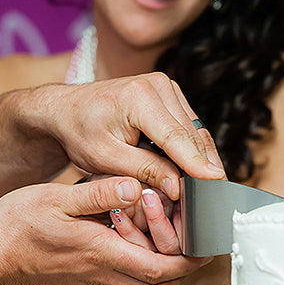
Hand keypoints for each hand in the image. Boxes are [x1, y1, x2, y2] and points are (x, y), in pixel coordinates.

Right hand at [0, 177, 205, 284]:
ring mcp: (98, 280)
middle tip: (187, 234)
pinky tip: (136, 232)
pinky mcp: (90, 278)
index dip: (191, 258)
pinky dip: (143, 262)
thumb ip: (100, 193)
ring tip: (164, 230)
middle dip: (183, 267)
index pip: (163, 269)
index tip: (203, 238)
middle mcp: (106, 274)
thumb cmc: (16, 229)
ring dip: (164, 266)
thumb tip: (136, 186)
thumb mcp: (56, 198)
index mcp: (103, 254)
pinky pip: (129, 280)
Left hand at [29, 73, 225, 199]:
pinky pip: (189, 127)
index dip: (196, 163)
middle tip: (208, 200)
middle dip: (199, 167)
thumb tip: (178, 186)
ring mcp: (167, 87)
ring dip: (198, 159)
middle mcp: (158, 85)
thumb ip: (144, 170)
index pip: (175, 137)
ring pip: (195, 131)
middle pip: (190, 134)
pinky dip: (191, 150)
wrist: (67, 109)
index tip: (216, 182)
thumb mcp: (106, 158)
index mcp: (138, 96)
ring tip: (204, 190)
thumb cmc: (80, 132)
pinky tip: (194, 173)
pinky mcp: (171, 96)